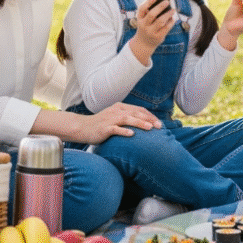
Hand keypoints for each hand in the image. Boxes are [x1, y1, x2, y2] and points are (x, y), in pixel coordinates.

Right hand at [35, 103, 162, 145]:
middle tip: (159, 126)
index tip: (159, 123)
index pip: (139, 110)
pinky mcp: (104, 128)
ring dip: (139, 123)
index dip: (150, 116)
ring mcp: (110, 119)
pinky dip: (124, 131)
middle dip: (149, 119)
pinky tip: (132, 135)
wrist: (83, 127)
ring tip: (150, 128)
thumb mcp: (115, 117)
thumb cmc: (101, 124)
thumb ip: (127, 118)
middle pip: (136, 113)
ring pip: (127, 119)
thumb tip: (144, 123)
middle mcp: (116, 111)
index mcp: (120, 107)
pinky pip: (115, 129)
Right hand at [129, 0, 174, 63]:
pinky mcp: (158, 37)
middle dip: (160, 7)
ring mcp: (150, 32)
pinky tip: (173, 18)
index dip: (148, 2)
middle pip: (151, 15)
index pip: (142, 9)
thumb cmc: (146, 27)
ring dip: (168, 14)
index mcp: (139, 19)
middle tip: (167, 1)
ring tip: (173, 9)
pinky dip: (171, 22)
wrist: (144, 43)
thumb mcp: (143, 20)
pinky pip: (166, 28)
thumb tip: (162, 1)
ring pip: (160, 21)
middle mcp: (144, 25)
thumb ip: (149, 12)